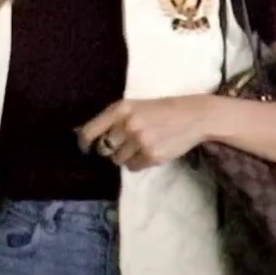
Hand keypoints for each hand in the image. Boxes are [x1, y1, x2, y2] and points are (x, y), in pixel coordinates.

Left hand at [78, 96, 221, 170]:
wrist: (193, 116)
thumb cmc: (160, 111)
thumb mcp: (133, 107)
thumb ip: (111, 119)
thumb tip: (82, 133)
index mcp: (120, 109)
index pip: (90, 131)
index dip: (84, 142)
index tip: (84, 148)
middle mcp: (127, 124)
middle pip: (104, 148)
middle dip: (111, 149)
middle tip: (125, 143)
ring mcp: (140, 140)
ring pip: (117, 160)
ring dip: (125, 157)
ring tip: (139, 146)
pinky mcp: (152, 155)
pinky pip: (132, 167)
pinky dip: (137, 163)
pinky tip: (148, 152)